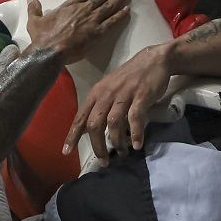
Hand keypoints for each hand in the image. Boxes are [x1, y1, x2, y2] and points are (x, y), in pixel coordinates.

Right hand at [26, 0, 131, 65]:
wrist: (50, 51)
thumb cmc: (42, 37)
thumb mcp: (35, 21)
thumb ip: (35, 9)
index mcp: (70, 5)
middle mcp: (83, 10)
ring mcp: (91, 21)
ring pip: (109, 6)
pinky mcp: (97, 33)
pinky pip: (112, 22)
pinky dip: (120, 15)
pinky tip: (128, 10)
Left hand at [64, 40, 166, 160]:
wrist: (154, 60)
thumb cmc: (130, 77)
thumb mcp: (109, 89)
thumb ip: (99, 107)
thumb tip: (89, 130)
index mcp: (96, 93)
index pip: (80, 117)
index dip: (73, 135)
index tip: (66, 152)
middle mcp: (106, 94)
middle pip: (95, 124)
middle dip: (97, 146)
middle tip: (104, 161)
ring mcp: (124, 95)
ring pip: (113, 123)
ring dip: (116, 142)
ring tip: (122, 154)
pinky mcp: (141, 96)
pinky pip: (134, 118)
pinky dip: (135, 133)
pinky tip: (136, 145)